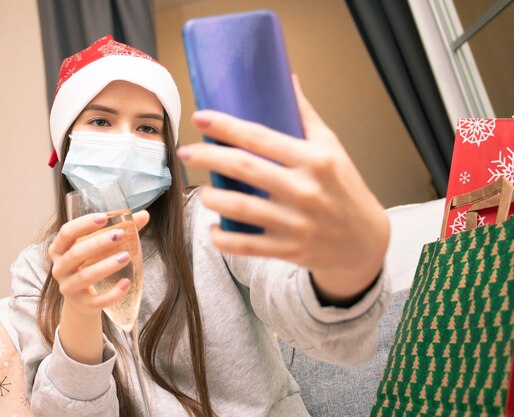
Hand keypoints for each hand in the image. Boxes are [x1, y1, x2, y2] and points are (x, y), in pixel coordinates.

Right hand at [48, 210, 148, 363]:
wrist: (83, 300)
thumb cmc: (91, 264)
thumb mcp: (98, 247)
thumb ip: (119, 229)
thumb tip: (144, 215)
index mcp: (60, 248)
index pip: (67, 232)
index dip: (83, 224)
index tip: (104, 217)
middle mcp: (59, 268)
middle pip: (76, 253)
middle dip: (98, 243)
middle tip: (121, 235)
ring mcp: (68, 287)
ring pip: (85, 276)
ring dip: (106, 266)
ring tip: (126, 256)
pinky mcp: (81, 304)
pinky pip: (96, 301)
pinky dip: (112, 293)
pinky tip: (126, 283)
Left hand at [177, 75, 388, 303]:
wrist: (366, 242)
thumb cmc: (347, 189)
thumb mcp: (333, 148)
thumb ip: (306, 116)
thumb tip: (289, 80)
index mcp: (315, 160)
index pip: (261, 137)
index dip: (226, 125)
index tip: (200, 117)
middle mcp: (304, 190)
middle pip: (243, 168)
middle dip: (207, 156)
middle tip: (187, 151)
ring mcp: (295, 223)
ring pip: (239, 208)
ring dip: (212, 197)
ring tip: (202, 190)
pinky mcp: (287, 250)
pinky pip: (244, 246)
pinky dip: (222, 238)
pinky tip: (214, 227)